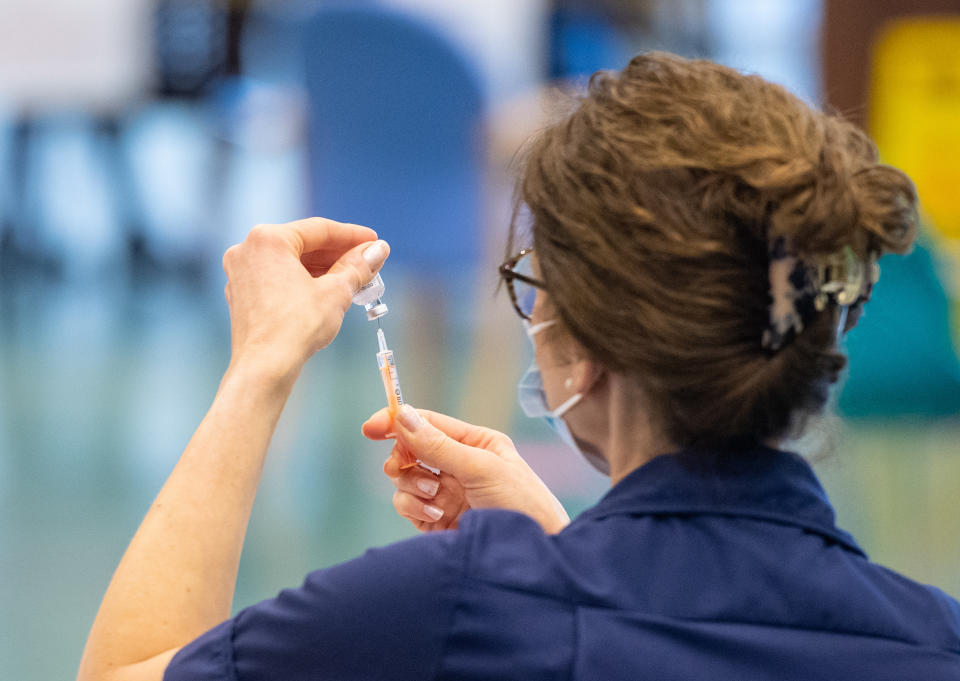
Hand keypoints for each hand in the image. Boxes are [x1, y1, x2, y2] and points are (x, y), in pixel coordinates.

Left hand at [222, 218, 387, 377]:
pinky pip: (278, 278)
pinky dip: (302, 281)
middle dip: (338, 254)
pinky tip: (326, 292)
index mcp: (268, 239)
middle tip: (368, 261)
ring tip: (353, 279)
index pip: (319, 229)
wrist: (265, 368)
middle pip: (303, 244)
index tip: (374, 242)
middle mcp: (248, 249)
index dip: (352, 236)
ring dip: (322, 269)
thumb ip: (358, 266)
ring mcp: (241, 273)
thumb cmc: (295, 327)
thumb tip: (377, 250)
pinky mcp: (242, 295)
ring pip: (290, 262)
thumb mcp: (336, 292)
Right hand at [362, 405, 569, 533]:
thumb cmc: (522, 504)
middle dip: (403, 458)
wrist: (532, 558)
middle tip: (405, 466)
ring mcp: (446, 493)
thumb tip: (404, 416)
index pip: (428, 423)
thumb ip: (439, 445)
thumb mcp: (481, 468)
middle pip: (409, 450)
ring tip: (434, 497)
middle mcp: (457, 465)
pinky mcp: (435, 520)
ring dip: (412, 485)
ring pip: (404, 478)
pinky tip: (437, 516)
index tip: (370, 427)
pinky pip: (407, 505)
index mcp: (474, 443)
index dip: (397, 421)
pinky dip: (414, 508)